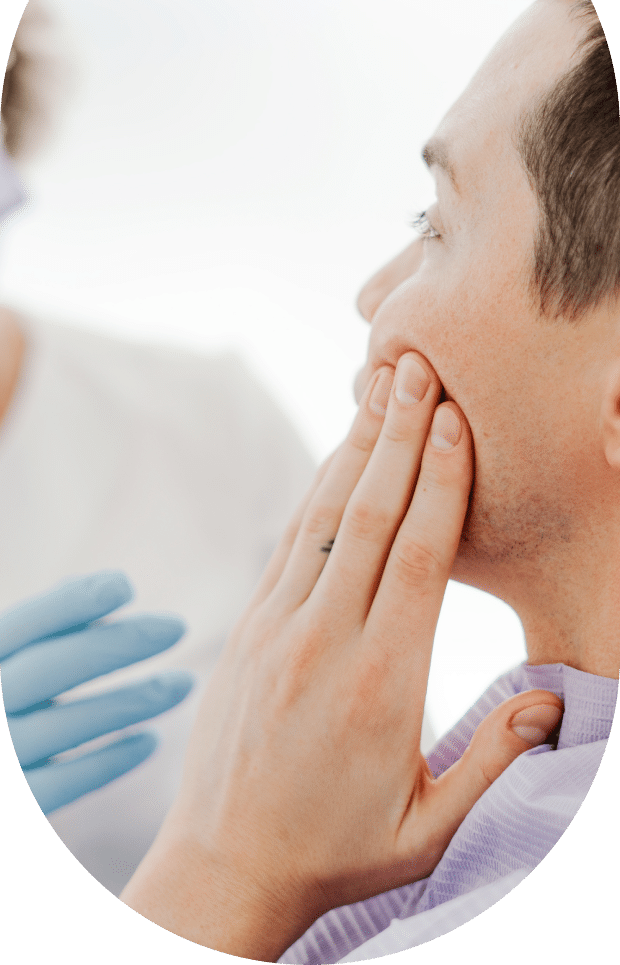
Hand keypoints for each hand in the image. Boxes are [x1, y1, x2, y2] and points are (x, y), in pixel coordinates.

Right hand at [0, 571, 193, 813]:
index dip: (70, 603)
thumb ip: (44, 628)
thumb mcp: (12, 661)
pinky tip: (150, 739)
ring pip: (63, 728)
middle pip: (46, 670)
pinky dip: (109, 760)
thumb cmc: (6, 704)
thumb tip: (106, 585)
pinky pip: (63, 786)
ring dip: (130, 701)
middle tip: (178, 626)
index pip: (22, 626)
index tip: (127, 586)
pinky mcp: (12, 813)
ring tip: (183, 683)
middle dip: (115, 644)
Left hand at [122, 355, 561, 958]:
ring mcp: (277, 630)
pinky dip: (315, 491)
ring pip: (322, 517)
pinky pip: (287, 543)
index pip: (418, 558)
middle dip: (398, 436)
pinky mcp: (248, 630)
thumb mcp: (431, 827)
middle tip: (418, 368)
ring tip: (379, 388)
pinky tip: (337, 457)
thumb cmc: (340, 852)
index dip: (441, 483)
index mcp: (382, 683)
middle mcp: (325, 641)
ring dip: (354, 447)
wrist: (227, 867)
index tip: (456, 423)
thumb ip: (493, 760)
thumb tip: (548, 698)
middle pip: (367, 516)